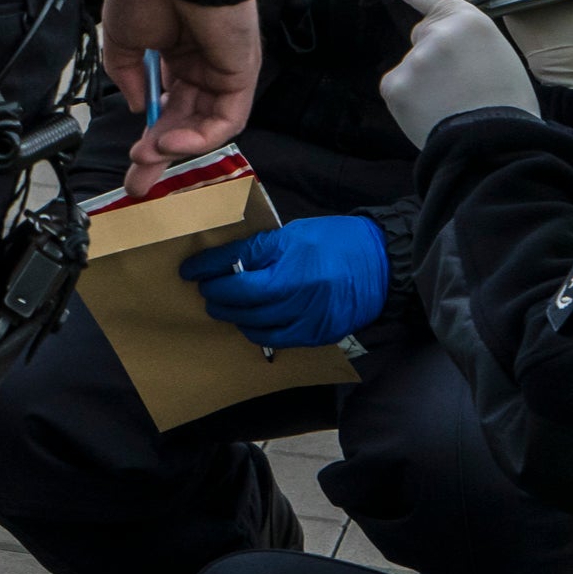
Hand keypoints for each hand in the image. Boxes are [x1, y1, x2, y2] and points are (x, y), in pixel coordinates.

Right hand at [102, 0, 259, 186]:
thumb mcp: (120, 39)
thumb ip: (126, 76)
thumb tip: (138, 105)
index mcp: (173, 54)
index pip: (165, 104)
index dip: (148, 133)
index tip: (130, 158)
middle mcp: (200, 65)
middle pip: (184, 123)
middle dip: (159, 155)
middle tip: (138, 182)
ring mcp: (222, 72)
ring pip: (204, 126)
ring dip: (176, 148)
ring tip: (147, 157)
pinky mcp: (240, 75)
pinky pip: (225, 120)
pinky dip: (199, 137)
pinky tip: (170, 141)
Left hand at [180, 215, 390, 349]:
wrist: (382, 264)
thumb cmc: (337, 241)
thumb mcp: (294, 234)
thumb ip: (261, 250)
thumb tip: (228, 261)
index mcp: (291, 261)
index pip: (237, 266)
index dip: (208, 268)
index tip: (190, 271)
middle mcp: (298, 292)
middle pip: (243, 300)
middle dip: (218, 296)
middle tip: (206, 290)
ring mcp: (309, 317)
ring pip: (257, 324)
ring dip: (234, 317)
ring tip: (224, 307)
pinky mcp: (318, 334)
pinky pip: (278, 340)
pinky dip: (259, 332)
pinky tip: (250, 322)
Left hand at [372, 0, 539, 147]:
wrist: (495, 144)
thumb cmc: (505, 105)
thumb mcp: (498, 56)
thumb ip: (464, 42)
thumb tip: (439, 46)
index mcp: (468, 22)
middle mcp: (435, 33)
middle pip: (423, 39)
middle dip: (435, 59)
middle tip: (463, 86)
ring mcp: (412, 59)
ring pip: (412, 68)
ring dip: (427, 85)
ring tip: (455, 106)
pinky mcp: (395, 85)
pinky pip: (400, 90)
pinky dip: (413, 102)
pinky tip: (435, 114)